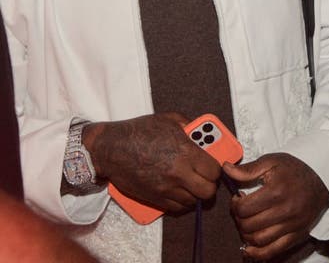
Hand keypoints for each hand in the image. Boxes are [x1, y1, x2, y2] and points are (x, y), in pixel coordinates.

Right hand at [84, 112, 220, 212]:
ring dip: (196, 193)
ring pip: (192, 202)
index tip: (214, 165)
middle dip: (210, 184)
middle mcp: (178, 174)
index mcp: (185, 152)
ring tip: (193, 182)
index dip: (217, 169)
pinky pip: (176, 208)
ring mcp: (165, 189)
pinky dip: (182, 201)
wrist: (111, 148)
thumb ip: (190, 126)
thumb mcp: (170, 120)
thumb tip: (201, 134)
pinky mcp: (154, 199)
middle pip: (207, 191)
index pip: (214, 171)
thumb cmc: (140, 131)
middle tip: (206, 176)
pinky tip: (180, 190)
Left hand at [224, 154, 328, 260]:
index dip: (235, 205)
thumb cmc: (294, 168)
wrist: (322, 176)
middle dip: (239, 219)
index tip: (237, 199)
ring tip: (246, 224)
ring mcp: (293, 225)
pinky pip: (274, 251)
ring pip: (259, 240)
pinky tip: (249, 249)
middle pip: (250, 225)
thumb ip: (248, 169)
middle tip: (241, 211)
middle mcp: (285, 210)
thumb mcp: (272, 161)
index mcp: (276, 191)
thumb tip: (226, 169)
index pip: (245, 208)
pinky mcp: (298, 234)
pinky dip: (259, 254)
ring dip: (246, 235)